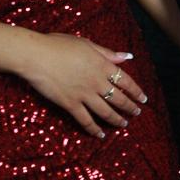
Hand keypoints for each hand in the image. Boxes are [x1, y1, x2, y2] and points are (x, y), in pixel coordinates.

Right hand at [22, 33, 147, 138]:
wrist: (36, 56)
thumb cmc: (58, 45)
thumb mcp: (86, 44)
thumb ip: (107, 53)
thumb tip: (127, 56)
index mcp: (102, 65)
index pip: (125, 81)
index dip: (136, 91)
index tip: (143, 98)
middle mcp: (96, 82)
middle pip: (119, 98)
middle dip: (130, 107)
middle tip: (136, 113)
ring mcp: (84, 95)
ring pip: (106, 112)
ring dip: (117, 120)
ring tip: (123, 125)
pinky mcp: (70, 104)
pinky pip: (86, 121)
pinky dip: (94, 129)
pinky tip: (101, 135)